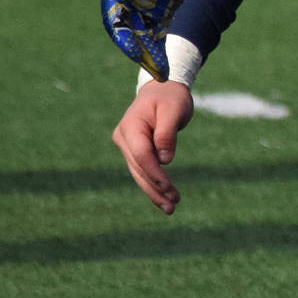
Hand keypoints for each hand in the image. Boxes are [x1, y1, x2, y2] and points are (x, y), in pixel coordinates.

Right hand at [112, 80, 193, 214]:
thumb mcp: (174, 111)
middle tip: (173, 206)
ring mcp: (127, 145)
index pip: (141, 155)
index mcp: (131, 126)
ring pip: (139, 173)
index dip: (155, 173)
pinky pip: (143, 170)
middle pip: (139, 168)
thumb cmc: (170, 98)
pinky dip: (153, 184)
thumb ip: (167, 134)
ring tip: (171, 208)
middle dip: (155, 189)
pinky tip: (164, 198)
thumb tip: (165, 160)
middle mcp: (124, 137)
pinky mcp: (134, 150)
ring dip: (154, 192)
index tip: (169, 188)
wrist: (163, 89)